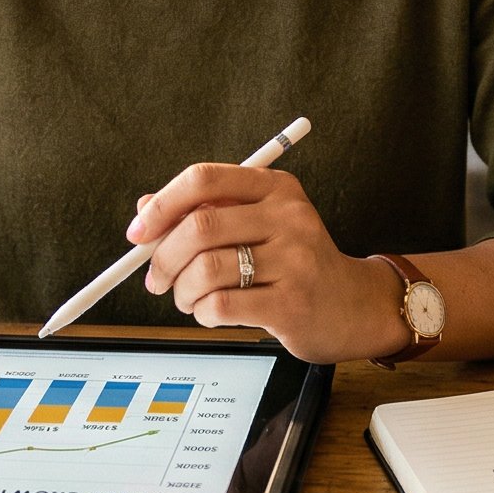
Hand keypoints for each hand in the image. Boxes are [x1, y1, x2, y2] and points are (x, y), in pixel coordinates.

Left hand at [130, 164, 405, 364]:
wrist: (355, 305)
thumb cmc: (298, 263)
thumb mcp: (260, 224)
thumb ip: (207, 212)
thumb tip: (146, 209)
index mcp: (275, 188)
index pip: (204, 179)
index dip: (162, 205)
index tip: (139, 232)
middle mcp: (288, 217)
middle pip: (200, 226)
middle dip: (164, 258)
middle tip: (156, 278)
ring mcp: (294, 260)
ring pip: (206, 269)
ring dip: (183, 291)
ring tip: (189, 299)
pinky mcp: (291, 303)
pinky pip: (221, 305)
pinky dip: (203, 313)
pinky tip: (213, 313)